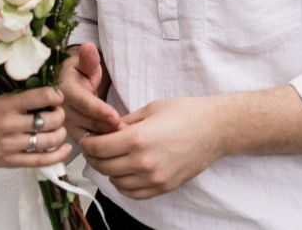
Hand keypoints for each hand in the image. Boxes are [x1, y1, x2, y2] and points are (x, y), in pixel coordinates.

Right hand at [0, 86, 71, 167]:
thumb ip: (16, 91)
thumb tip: (42, 83)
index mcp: (6, 104)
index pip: (42, 96)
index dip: (56, 95)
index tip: (56, 95)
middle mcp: (10, 124)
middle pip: (50, 120)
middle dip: (59, 114)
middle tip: (56, 112)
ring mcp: (10, 145)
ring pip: (49, 141)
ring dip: (60, 133)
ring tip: (58, 129)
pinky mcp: (10, 161)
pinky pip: (40, 160)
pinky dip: (57, 155)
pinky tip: (64, 148)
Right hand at [58, 42, 120, 140]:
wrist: (68, 84)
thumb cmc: (80, 72)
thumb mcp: (85, 63)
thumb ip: (89, 59)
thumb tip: (88, 47)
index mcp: (63, 90)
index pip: (84, 103)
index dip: (100, 111)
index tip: (115, 117)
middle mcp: (61, 110)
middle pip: (88, 122)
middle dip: (109, 128)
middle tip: (130, 133)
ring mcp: (65, 125)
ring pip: (89, 136)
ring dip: (108, 138)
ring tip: (128, 139)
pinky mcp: (71, 135)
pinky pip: (89, 143)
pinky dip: (103, 145)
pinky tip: (119, 144)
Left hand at [79, 96, 224, 198]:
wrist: (215, 129)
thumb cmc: (185, 113)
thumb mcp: (150, 109)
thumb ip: (125, 122)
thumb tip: (106, 131)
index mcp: (138, 139)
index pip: (99, 148)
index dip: (88, 143)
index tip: (86, 139)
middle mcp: (144, 162)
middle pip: (104, 166)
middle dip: (94, 156)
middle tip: (94, 147)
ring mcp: (154, 178)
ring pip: (116, 182)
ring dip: (108, 171)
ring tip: (110, 158)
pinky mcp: (163, 187)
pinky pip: (133, 193)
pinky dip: (123, 184)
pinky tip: (124, 172)